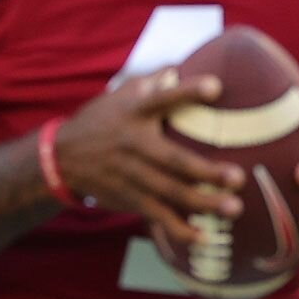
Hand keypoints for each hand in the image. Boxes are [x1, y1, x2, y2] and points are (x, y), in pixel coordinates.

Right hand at [55, 71, 245, 246]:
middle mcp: (134, 145)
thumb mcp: (122, 93)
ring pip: (170, 192)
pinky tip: (203, 236)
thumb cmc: (103, 119)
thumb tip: (185, 62)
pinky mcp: (129, 197)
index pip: (163, 98)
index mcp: (135, 112)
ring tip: (233, 209)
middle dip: (206, 171)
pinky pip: (157, 215)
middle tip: (238, 177)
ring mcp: (131, 175)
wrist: (61, 157)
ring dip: (203, 203)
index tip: (216, 87)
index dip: (188, 91)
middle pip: (173, 159)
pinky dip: (178, 229)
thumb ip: (154, 80)